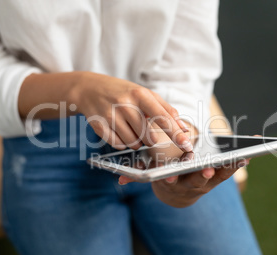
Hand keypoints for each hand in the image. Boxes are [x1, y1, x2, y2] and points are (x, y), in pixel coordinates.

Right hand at [19, 72, 191, 150]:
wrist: (90, 88)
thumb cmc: (123, 92)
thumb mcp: (144, 94)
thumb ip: (165, 109)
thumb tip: (182, 128)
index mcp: (140, 94)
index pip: (162, 117)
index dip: (176, 133)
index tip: (186, 144)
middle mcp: (125, 104)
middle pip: (148, 136)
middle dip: (150, 139)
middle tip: (144, 131)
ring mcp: (111, 115)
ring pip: (133, 143)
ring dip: (136, 142)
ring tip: (130, 128)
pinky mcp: (99, 126)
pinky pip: (118, 145)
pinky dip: (122, 143)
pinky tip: (118, 130)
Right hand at [119, 158, 249, 207]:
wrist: (179, 193)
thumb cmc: (165, 176)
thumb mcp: (152, 176)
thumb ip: (137, 177)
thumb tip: (120, 180)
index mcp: (175, 183)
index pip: (171, 181)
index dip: (170, 178)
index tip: (169, 176)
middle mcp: (193, 185)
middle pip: (198, 181)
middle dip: (203, 175)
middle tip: (207, 171)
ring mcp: (208, 182)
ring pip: (220, 176)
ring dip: (230, 167)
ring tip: (240, 155)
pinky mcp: (220, 177)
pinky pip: (231, 168)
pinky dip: (241, 160)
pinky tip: (250, 150)